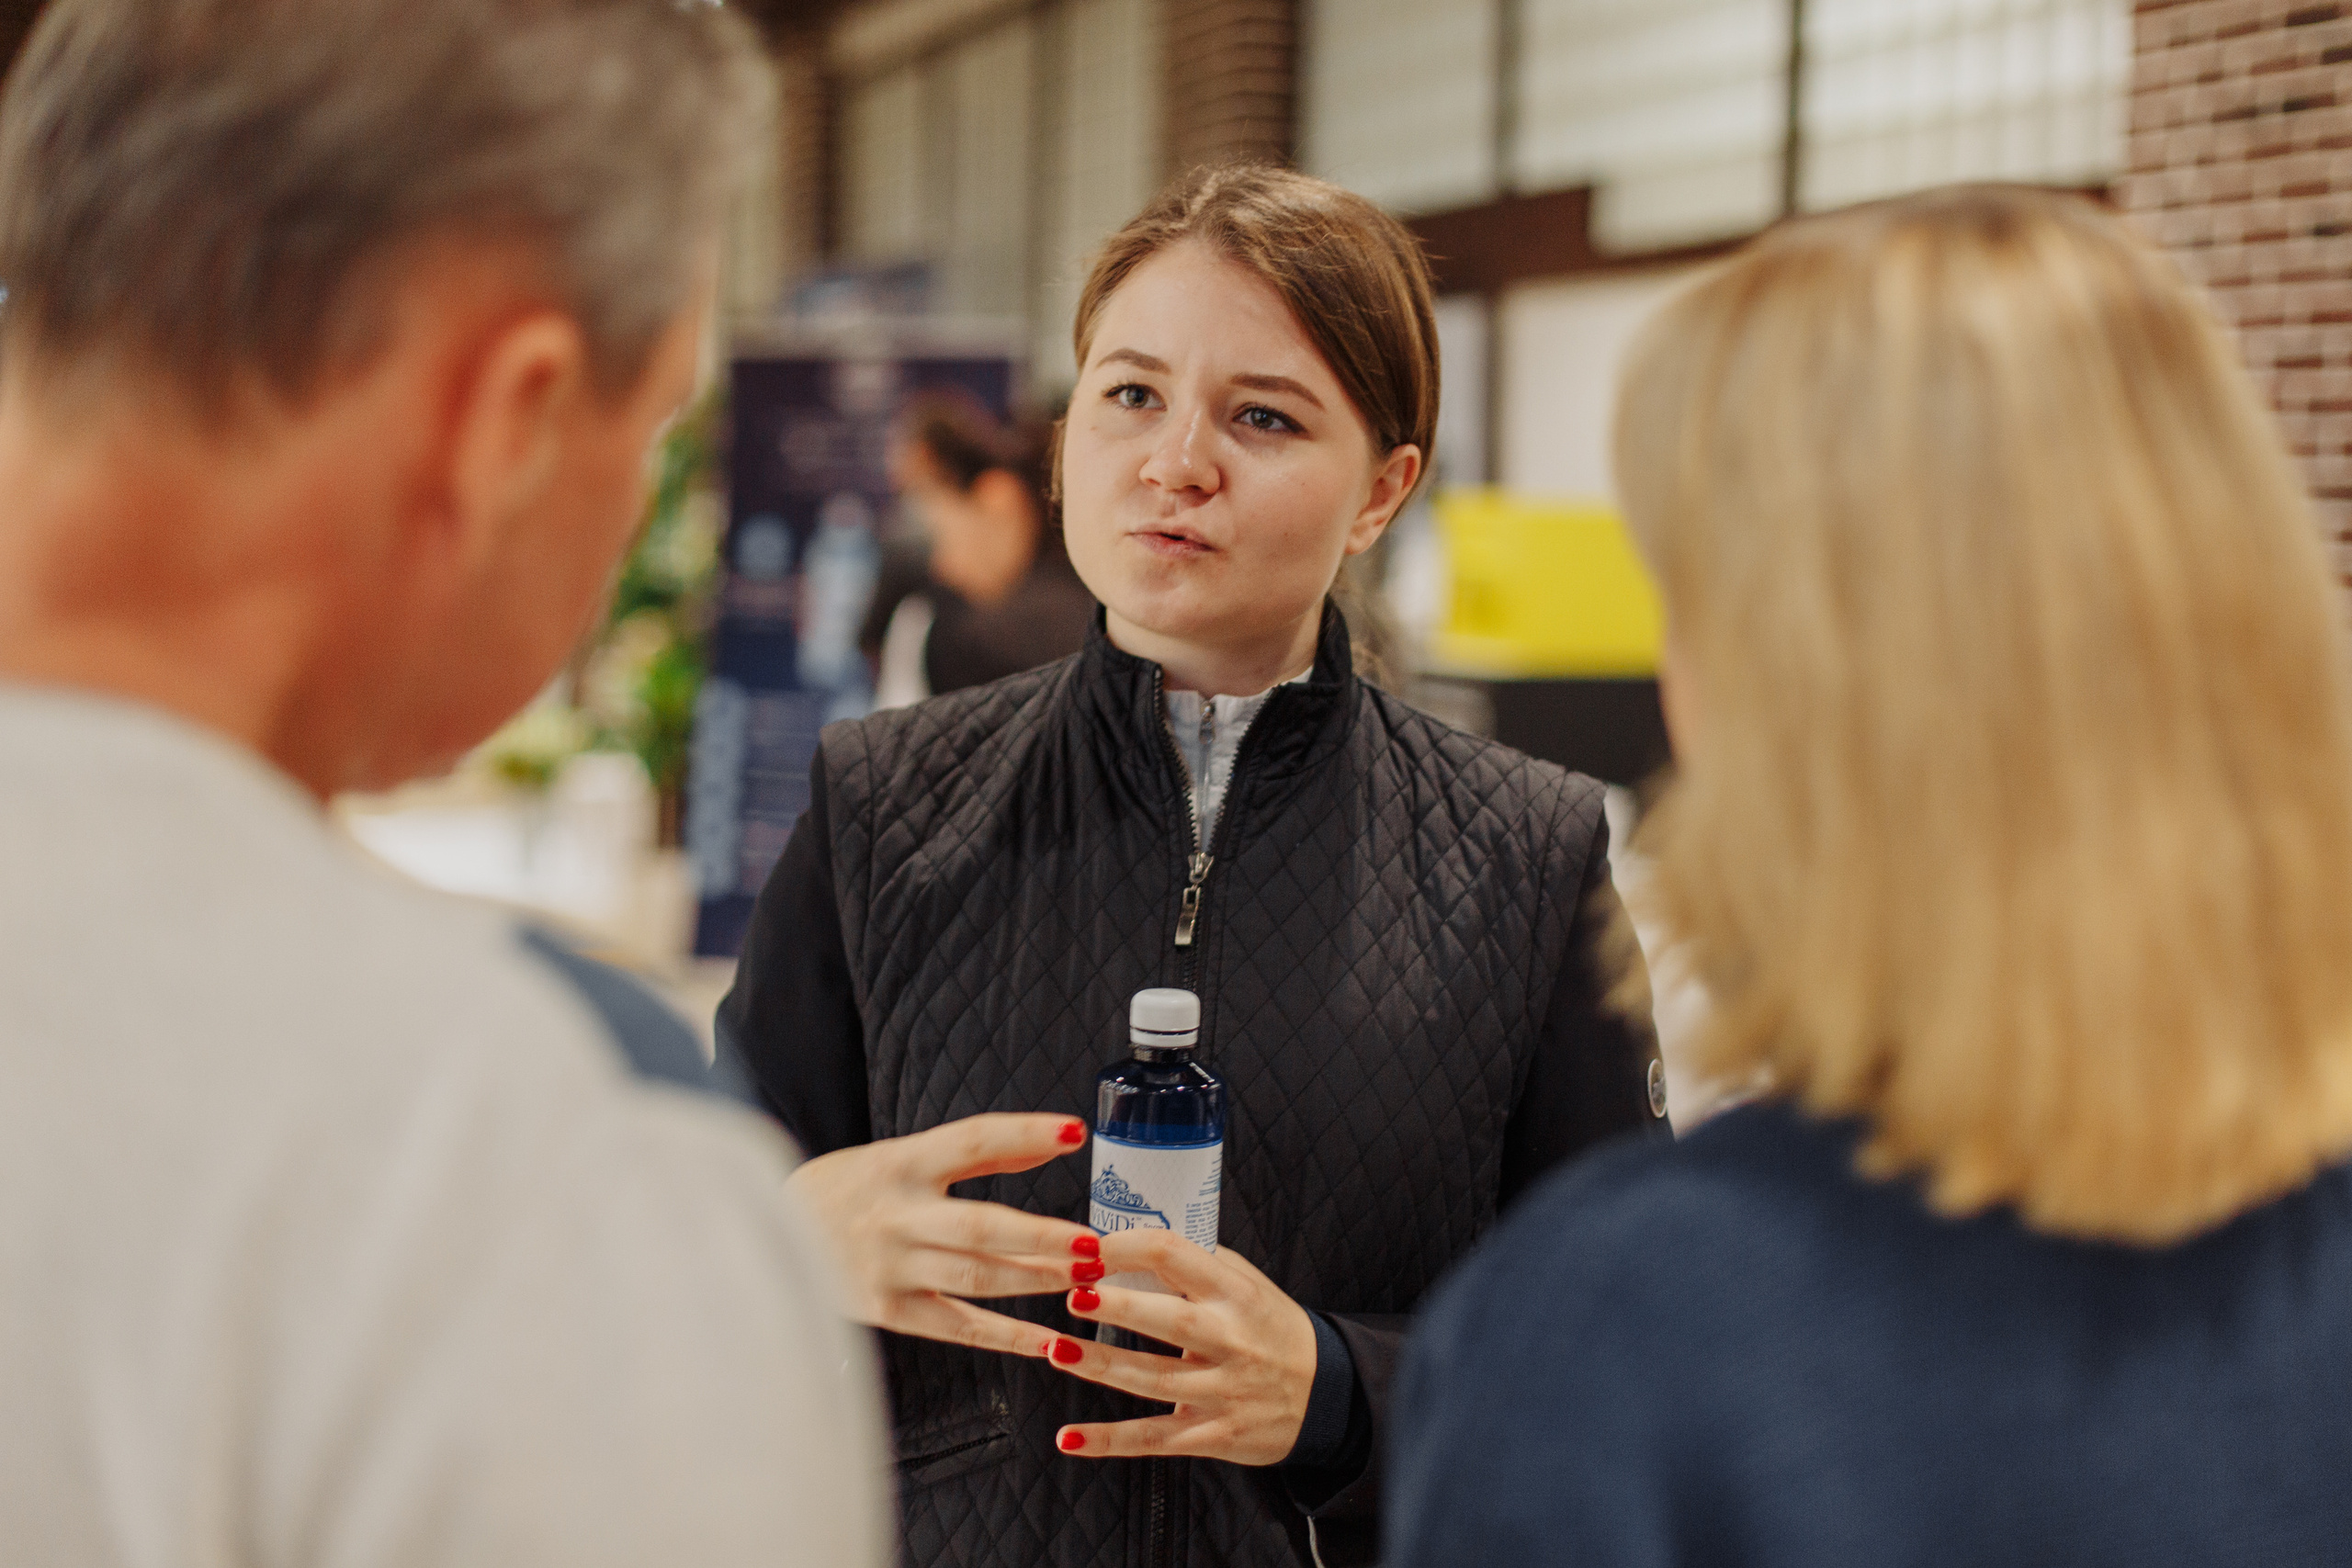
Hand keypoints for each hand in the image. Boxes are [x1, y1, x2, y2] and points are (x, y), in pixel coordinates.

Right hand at [787, 1113, 1103, 1355]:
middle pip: (981, 1226)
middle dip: (1042, 1237)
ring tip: (1086, 1280)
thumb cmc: (849, 1190)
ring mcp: (890, 1267)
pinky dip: (1007, 1336)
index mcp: (901, 1164)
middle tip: (1093, 1244)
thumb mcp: (902, 1156)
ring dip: (1036, 1281)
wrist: (770, 1233)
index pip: (972, 1141)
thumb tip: (1051, 1143)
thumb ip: (975, 1152)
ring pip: (976, 1278)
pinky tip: (1049, 1341)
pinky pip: (957, 1326)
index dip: (1025, 1134)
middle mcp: (896, 1215)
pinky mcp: (887, 1310)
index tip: (1074, 1133)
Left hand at [1038, 1229, 1317, 1466]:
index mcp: (1234, 1295)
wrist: (1327, 1396)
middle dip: (1118, 1306)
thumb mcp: (1249, 1286)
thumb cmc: (1274, 1329)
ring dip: (1101, 1365)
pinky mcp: (1211, 1434)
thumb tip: (1132, 1240)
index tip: (1089, 1247)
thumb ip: (1198, 1264)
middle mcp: (1229, 1341)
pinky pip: (1153, 1438)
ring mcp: (1220, 1391)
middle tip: (1072, 1293)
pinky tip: (1069, 1437)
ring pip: (1153, 1379)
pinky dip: (1109, 1441)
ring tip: (1056, 1349)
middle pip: (1168, 1320)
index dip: (1130, 1248)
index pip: (1178, 1257)